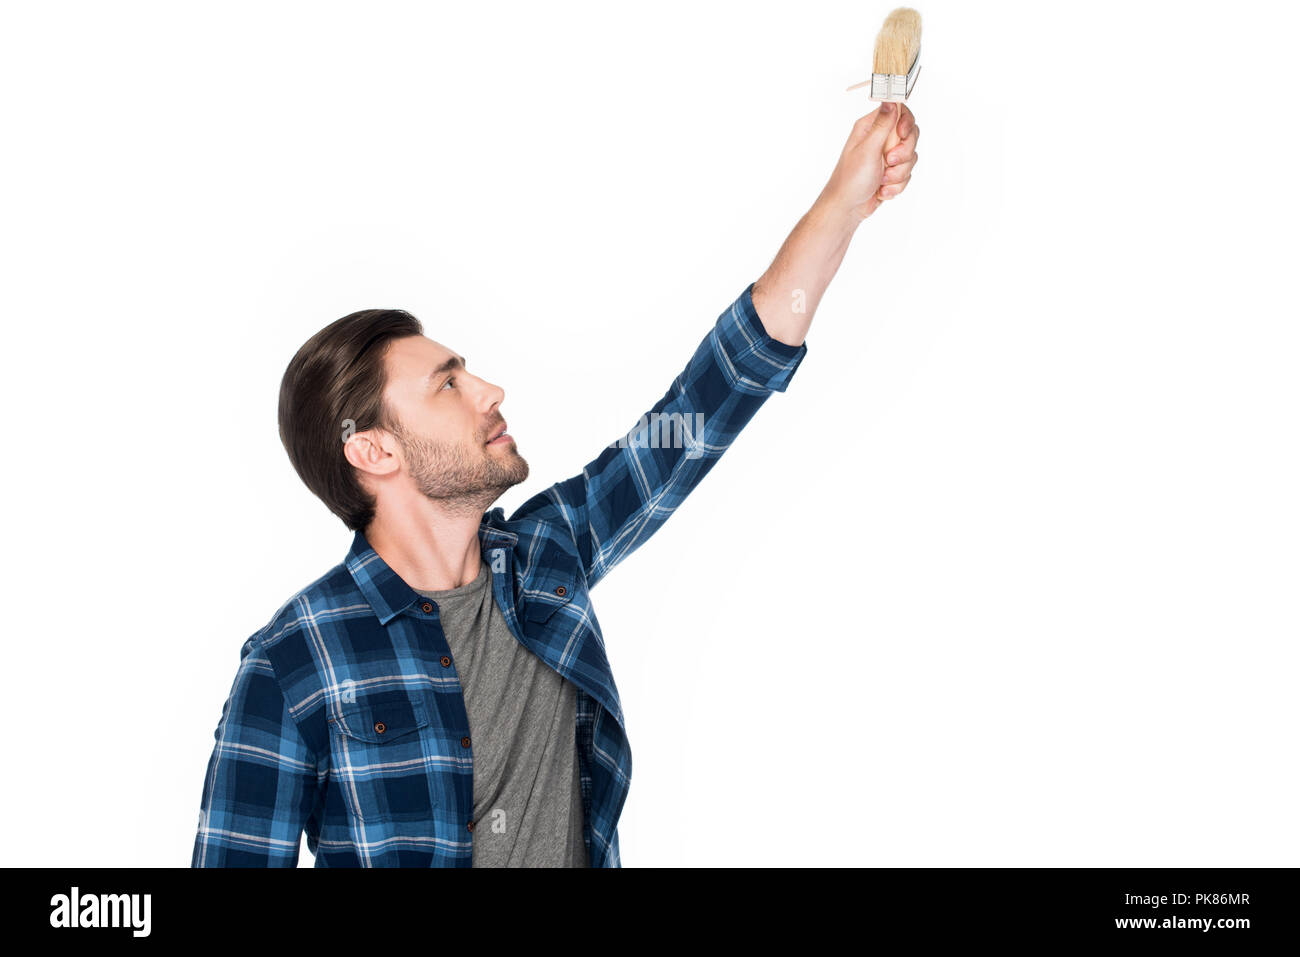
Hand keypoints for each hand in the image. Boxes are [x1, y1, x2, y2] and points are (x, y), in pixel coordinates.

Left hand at [819, 102, 919, 221]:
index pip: (899, 112)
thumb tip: (890, 99)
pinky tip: (881, 190)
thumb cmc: (851, 179)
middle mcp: (880, 139)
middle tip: (889, 162)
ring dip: (899, 173)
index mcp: (871, 128)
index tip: (902, 134)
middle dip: (904, 153)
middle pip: (910, 135)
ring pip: (911, 157)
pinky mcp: (891, 172)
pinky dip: (896, 185)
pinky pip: (907, 174)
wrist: (848, 208)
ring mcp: (887, 157)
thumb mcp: (868, 149)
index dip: (905, 122)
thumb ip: (883, 125)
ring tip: (882, 181)